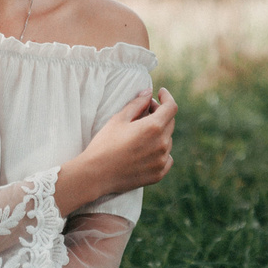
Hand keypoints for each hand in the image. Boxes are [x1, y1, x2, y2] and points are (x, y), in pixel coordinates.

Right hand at [59, 87, 176, 209]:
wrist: (96, 174)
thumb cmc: (104, 144)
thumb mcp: (118, 119)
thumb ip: (137, 104)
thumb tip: (148, 93)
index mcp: (153, 127)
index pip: (171, 107)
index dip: (167, 97)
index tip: (160, 93)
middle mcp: (162, 144)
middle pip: (170, 123)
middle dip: (160, 113)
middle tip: (145, 111)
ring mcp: (161, 161)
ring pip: (167, 140)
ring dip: (159, 133)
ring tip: (140, 133)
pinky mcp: (158, 174)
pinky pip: (167, 158)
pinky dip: (160, 151)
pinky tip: (146, 151)